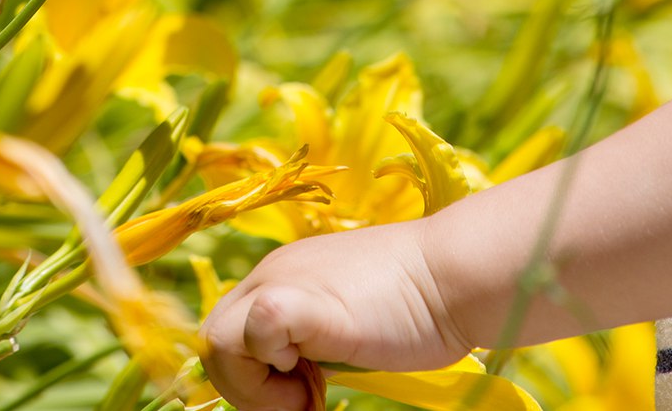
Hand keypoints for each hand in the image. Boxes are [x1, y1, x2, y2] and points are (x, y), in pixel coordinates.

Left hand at [199, 221, 469, 410]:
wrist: (457, 276)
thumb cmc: (418, 306)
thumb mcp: (345, 320)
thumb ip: (309, 336)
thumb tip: (288, 373)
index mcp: (283, 276)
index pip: (229, 331)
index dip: (253, 374)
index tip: (304, 390)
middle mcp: (274, 272)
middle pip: (215, 340)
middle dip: (248, 388)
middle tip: (306, 399)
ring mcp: (283, 283)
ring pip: (219, 344)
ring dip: (259, 390)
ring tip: (314, 394)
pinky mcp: (301, 304)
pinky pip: (251, 333)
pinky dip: (270, 372)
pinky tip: (315, 383)